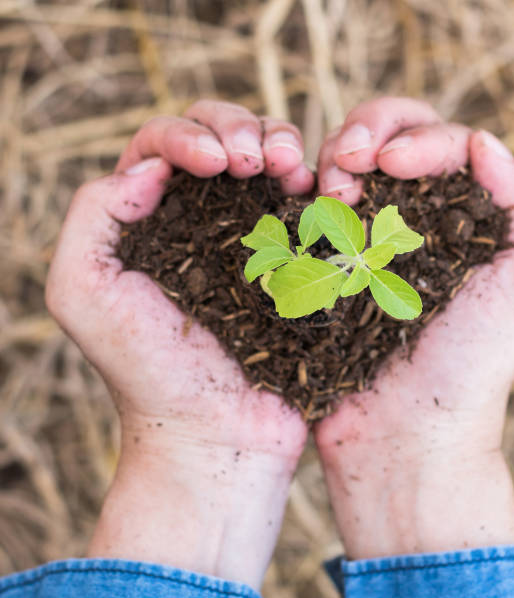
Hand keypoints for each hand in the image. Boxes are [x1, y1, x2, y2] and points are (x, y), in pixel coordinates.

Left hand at [46, 101, 311, 587]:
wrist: (219, 435)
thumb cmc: (148, 372)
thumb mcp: (83, 292)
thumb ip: (92, 215)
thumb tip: (150, 168)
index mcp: (148, 224)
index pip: (161, 148)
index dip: (188, 137)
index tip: (216, 164)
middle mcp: (200, 225)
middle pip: (218, 139)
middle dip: (238, 130)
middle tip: (255, 160)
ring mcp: (252, 242)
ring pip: (265, 162)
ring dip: (279, 144)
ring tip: (289, 168)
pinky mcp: (296, 264)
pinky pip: (304, 205)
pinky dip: (312, 182)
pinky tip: (314, 189)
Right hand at [313, 97, 513, 558]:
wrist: (401, 433)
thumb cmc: (472, 366)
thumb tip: (482, 141)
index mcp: (468, 216)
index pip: (445, 143)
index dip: (417, 138)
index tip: (388, 163)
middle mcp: (415, 220)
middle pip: (391, 136)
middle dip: (366, 132)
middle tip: (347, 163)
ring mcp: (364, 239)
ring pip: (346, 161)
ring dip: (333, 156)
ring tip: (329, 188)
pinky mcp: (323, 263)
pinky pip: (310, 207)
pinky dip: (304, 191)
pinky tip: (303, 201)